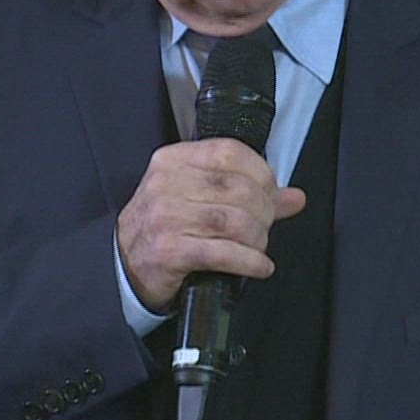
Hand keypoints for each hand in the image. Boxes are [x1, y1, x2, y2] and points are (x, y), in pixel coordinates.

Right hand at [116, 138, 306, 310]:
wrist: (123, 266)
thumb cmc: (164, 227)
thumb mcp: (197, 198)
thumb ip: (248, 193)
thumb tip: (295, 197)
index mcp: (173, 160)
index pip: (230, 152)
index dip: (261, 174)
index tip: (270, 193)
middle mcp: (166, 184)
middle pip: (238, 189)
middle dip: (264, 212)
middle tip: (265, 227)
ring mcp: (165, 218)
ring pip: (235, 221)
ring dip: (258, 239)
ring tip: (259, 247)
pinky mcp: (168, 252)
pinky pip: (224, 253)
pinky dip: (250, 262)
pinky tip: (259, 266)